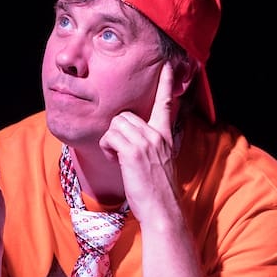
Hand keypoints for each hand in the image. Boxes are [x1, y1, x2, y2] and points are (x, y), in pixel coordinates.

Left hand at [98, 62, 177, 221]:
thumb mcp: (160, 162)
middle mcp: (157, 135)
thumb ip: (151, 146)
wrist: (162, 210)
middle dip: (116, 132)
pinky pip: (110, 136)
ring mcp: (146, 142)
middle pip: (125, 115)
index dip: (167, 84)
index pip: (166, 104)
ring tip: (118, 158)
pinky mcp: (133, 152)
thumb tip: (131, 142)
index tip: (169, 66)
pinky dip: (107, 148)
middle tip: (120, 153)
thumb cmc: (157, 191)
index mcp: (165, 136)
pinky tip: (115, 161)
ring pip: (116, 124)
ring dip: (110, 141)